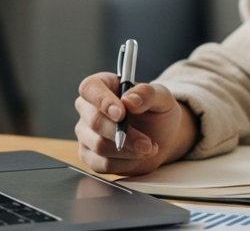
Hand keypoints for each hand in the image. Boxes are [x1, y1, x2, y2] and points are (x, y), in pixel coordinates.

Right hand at [75, 72, 196, 174]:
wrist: (163, 137)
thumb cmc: (158, 112)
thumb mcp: (162, 97)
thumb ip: (147, 94)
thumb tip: (130, 100)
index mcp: (103, 85)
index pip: (89, 88)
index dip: (102, 101)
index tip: (122, 114)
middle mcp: (89, 108)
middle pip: (94, 121)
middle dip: (124, 134)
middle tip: (147, 142)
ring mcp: (86, 133)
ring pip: (99, 145)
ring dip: (128, 150)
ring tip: (148, 148)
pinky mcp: (89, 155)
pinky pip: (101, 164)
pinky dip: (125, 163)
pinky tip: (137, 156)